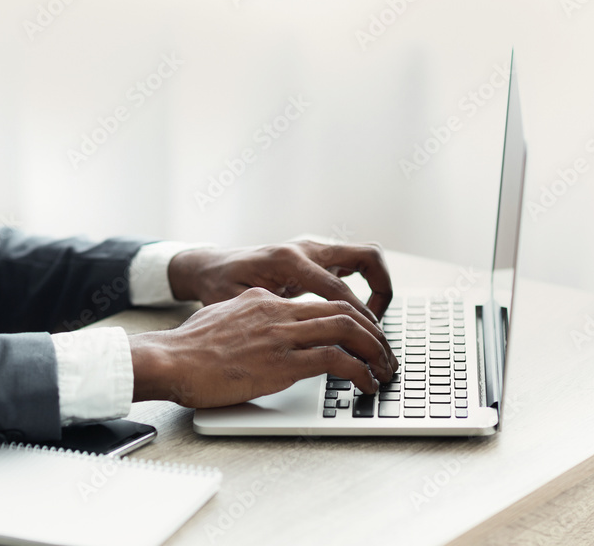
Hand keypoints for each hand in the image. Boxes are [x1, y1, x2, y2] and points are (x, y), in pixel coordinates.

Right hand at [130, 288, 395, 407]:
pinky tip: (366, 385)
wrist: (168, 360)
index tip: (361, 336)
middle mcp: (278, 311)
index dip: (349, 319)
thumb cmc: (186, 349)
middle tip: (385, 352)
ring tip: (385, 369)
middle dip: (372, 331)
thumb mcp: (220, 318)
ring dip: (375, 350)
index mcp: (265, 301)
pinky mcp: (283, 362)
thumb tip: (255, 327)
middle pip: (343, 310)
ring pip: (348, 330)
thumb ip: (244, 318)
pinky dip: (360, 372)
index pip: (320, 301)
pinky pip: (336, 361)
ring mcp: (282, 335)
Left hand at [167, 241, 393, 321]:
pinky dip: (364, 286)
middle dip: (383, 291)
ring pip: (365, 256)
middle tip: (377, 328)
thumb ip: (268, 316)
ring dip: (378, 286)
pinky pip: (353, 265)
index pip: (338, 288)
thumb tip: (296, 338)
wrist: (209, 266)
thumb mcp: (238, 304)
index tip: (369, 343)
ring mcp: (313, 249)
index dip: (359, 319)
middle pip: (367, 257)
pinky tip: (354, 315)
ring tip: (371, 323)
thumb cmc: (219, 285)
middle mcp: (306, 249)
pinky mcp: (316, 256)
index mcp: (288, 260)